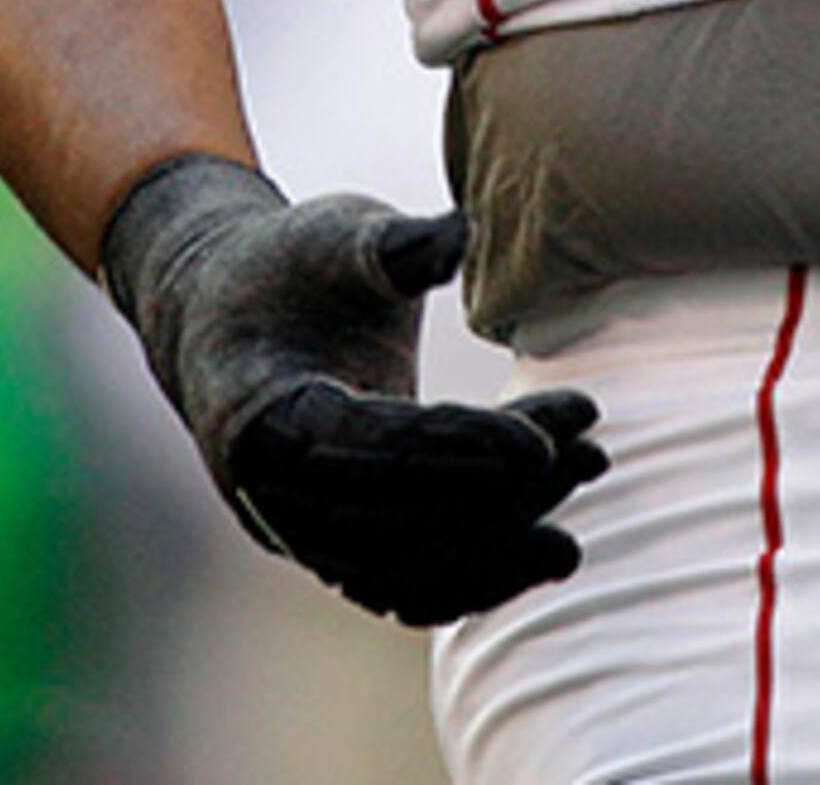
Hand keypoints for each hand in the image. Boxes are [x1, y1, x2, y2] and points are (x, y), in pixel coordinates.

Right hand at [99, 153, 606, 625]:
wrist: (228, 313)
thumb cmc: (288, 264)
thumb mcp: (336, 235)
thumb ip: (395, 245)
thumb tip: (460, 234)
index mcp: (264, 413)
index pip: (375, 448)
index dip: (461, 449)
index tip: (543, 440)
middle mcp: (274, 495)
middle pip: (399, 521)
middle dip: (503, 494)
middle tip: (591, 445)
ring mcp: (299, 532)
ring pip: (407, 570)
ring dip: (503, 539)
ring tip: (588, 476)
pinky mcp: (331, 547)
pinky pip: (406, 585)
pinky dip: (479, 576)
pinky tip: (550, 543)